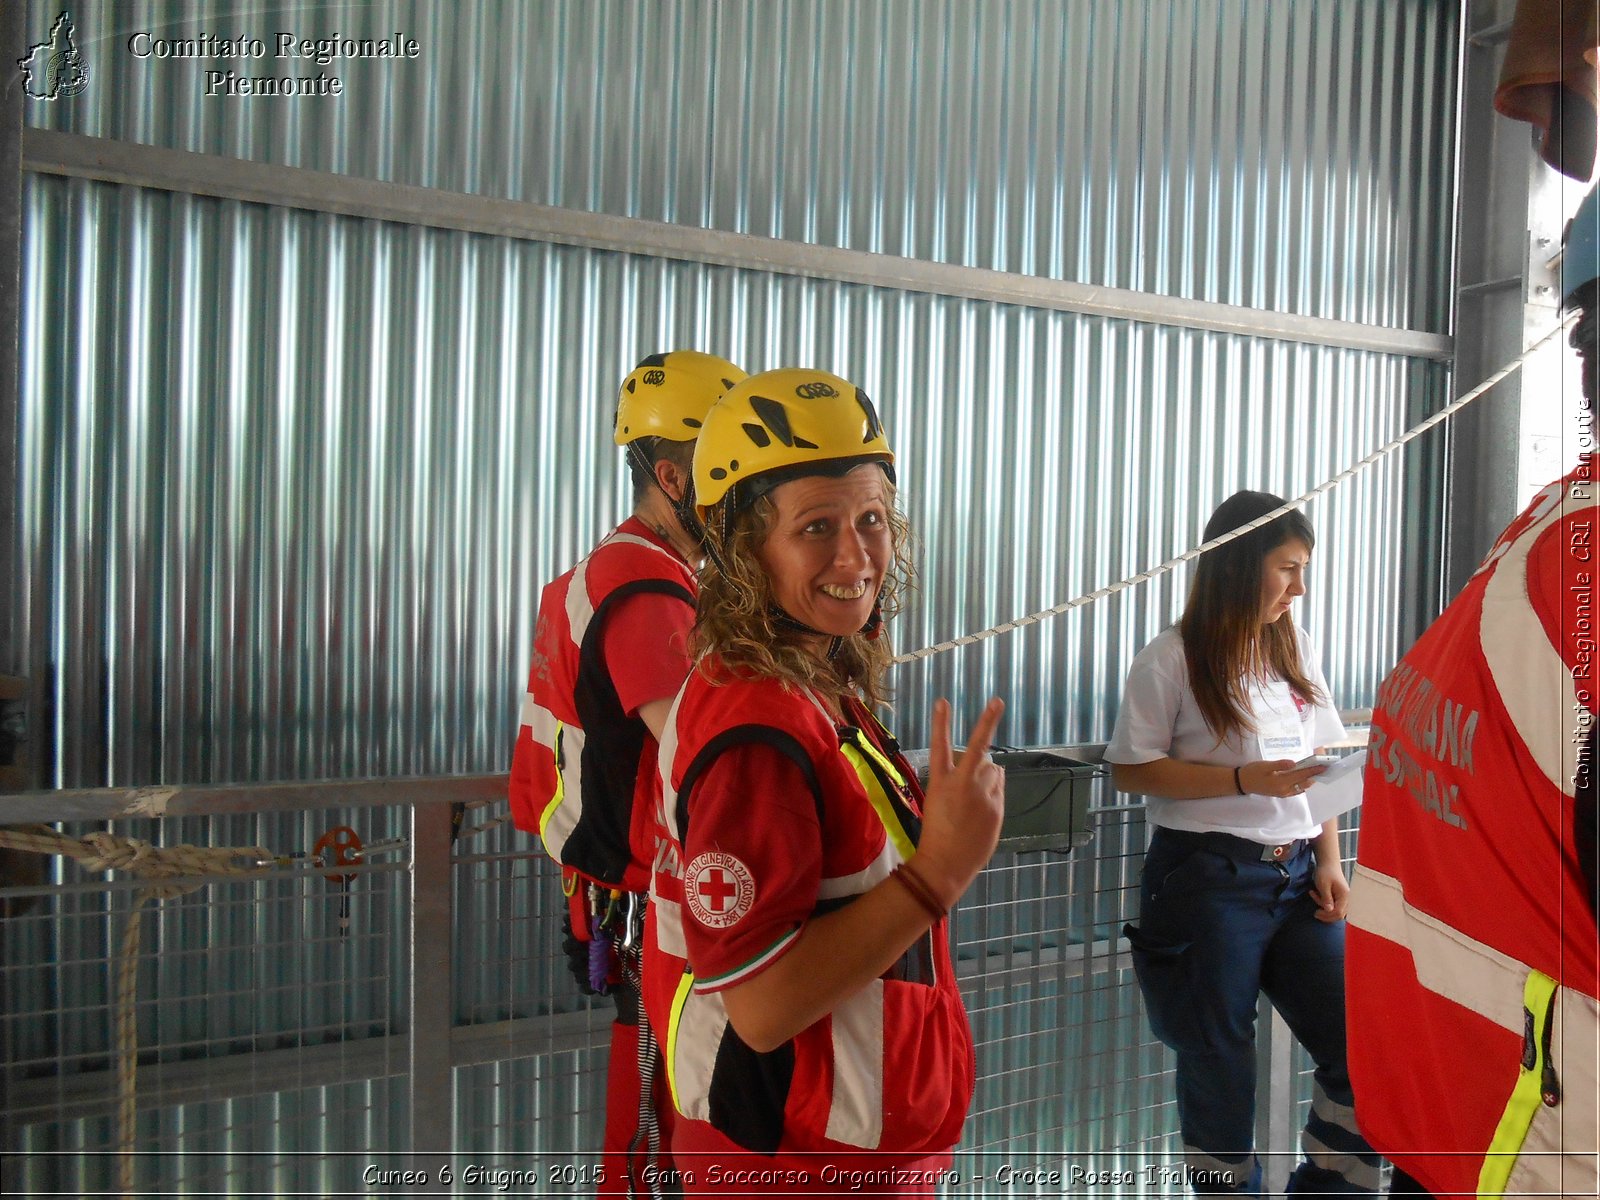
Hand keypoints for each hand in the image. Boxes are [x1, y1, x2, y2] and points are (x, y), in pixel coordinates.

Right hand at [912, 698, 1005, 905]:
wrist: (946, 863)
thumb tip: (992, 768)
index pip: (940, 746)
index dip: (940, 723)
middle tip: (997, 702)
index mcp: (939, 782)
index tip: (942, 701)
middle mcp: (961, 783)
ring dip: (990, 775)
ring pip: (995, 771)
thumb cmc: (937, 834)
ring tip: (977, 797)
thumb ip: (961, 783)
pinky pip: (1000, 789)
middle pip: (980, 748)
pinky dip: (995, 793)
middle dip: (988, 724)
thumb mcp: (938, 803)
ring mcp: (982, 795)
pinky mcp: (996, 807)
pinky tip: (983, 811)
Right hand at [1238, 758, 1325, 797]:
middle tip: (1324, 769)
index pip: (1301, 775)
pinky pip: (1296, 790)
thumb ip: (1280, 764)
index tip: (1324, 766)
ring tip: (1316, 773)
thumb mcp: (1265, 765)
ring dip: (1310, 780)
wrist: (1242, 783)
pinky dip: (1303, 784)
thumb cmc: (1253, 772)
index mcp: (1281, 782)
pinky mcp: (1281, 793)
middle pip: (1304, 782)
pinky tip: (1304, 779)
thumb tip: (1294, 763)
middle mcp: (1285, 790)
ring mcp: (1283, 793)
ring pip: (1301, 787)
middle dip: (1314, 775)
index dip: (1313, 770)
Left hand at [1309, 858, 1348, 921]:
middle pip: (1338, 914)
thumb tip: (1329, 910)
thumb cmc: (1325, 872)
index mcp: (1344, 896)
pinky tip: (1314, 894)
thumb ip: (1326, 898)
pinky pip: (1333, 905)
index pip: (1338, 912)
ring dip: (1323, 907)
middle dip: (1326, 914)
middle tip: (1315, 912)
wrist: (1327, 863)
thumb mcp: (1323, 885)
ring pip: (1335, 910)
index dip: (1327, 915)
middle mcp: (1347, 898)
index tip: (1316, 912)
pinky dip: (1323, 902)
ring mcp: (1343, 898)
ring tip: (1313, 895)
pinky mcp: (1339, 897)